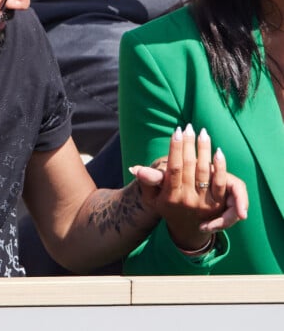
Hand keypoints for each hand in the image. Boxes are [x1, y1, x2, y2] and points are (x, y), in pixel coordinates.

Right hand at [130, 125, 247, 250]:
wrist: (186, 230)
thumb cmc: (166, 206)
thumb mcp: (152, 196)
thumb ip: (147, 181)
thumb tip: (134, 168)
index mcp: (170, 196)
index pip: (174, 168)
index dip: (176, 149)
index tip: (176, 132)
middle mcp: (187, 199)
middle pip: (190, 166)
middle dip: (190, 144)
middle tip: (189, 127)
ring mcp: (203, 203)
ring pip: (205, 172)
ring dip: (204, 150)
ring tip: (203, 133)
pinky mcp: (218, 205)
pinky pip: (221, 183)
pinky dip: (220, 167)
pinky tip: (218, 151)